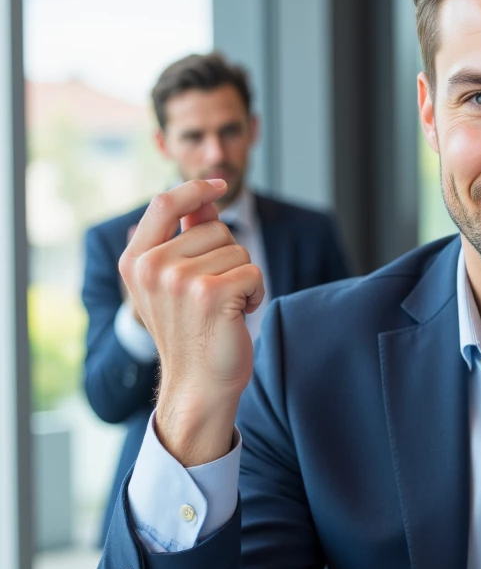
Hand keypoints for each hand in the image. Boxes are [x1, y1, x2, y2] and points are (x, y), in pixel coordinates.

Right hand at [119, 178, 263, 465]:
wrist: (198, 384)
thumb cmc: (191, 331)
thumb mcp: (177, 281)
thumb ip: (187, 237)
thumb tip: (208, 199)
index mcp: (136, 260)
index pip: (165, 202)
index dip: (196, 189)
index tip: (220, 184)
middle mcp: (152, 267)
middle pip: (216, 228)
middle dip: (228, 257)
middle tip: (214, 295)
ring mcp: (180, 281)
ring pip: (238, 250)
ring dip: (243, 278)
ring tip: (223, 308)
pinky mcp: (212, 294)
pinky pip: (253, 271)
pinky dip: (256, 293)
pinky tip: (238, 315)